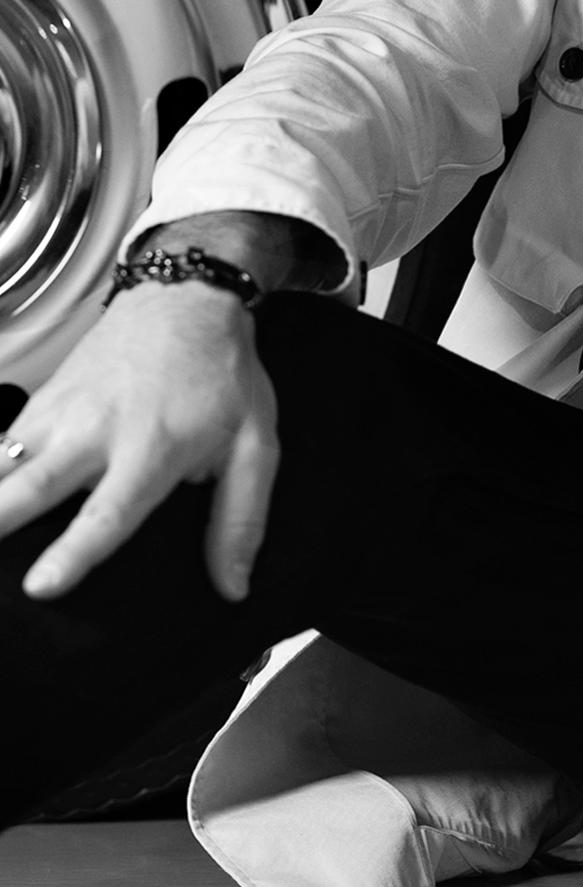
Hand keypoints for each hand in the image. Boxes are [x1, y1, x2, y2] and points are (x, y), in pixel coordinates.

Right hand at [0, 285, 279, 600]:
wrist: (185, 300)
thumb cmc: (220, 374)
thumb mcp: (254, 445)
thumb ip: (240, 519)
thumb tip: (233, 587)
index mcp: (153, 449)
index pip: (110, 510)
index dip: (75, 551)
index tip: (41, 585)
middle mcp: (97, 432)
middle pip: (34, 485)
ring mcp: (61, 414)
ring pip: (4, 461)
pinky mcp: (40, 402)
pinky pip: (0, 443)